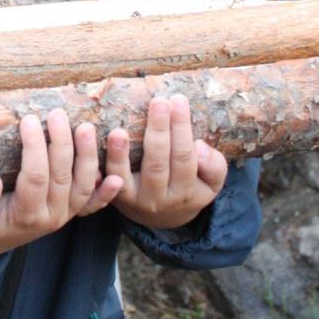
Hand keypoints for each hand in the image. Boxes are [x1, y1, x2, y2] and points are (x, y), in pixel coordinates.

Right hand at [0, 110, 123, 260]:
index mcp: (25, 215)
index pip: (35, 176)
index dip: (34, 147)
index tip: (28, 120)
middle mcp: (50, 217)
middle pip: (63, 176)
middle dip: (62, 143)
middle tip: (58, 114)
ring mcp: (64, 215)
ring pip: (82, 185)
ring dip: (88, 156)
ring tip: (87, 127)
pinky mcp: (70, 212)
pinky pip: (92, 204)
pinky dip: (106, 192)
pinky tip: (115, 176)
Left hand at [107, 94, 226, 229]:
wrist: (164, 218)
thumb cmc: (189, 188)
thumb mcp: (210, 183)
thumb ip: (214, 166)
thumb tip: (200, 146)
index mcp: (187, 192)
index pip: (185, 157)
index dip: (182, 129)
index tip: (178, 100)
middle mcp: (161, 198)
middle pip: (158, 162)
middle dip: (159, 130)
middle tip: (158, 101)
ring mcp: (136, 199)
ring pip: (128, 175)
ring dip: (121, 152)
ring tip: (119, 130)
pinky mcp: (117, 197)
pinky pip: (109, 180)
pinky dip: (106, 164)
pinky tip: (103, 145)